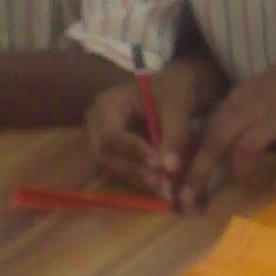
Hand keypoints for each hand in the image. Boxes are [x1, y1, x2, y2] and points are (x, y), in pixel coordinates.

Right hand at [85, 70, 199, 201]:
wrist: (174, 87)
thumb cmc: (174, 89)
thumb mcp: (177, 107)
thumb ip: (173, 136)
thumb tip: (168, 169)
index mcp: (108, 104)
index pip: (111, 135)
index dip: (133, 152)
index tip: (158, 165)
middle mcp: (97, 123)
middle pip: (105, 154)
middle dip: (133, 171)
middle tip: (161, 185)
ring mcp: (101, 138)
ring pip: (110, 166)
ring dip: (136, 179)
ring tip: (163, 189)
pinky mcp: (113, 151)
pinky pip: (119, 169)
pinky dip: (138, 178)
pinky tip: (158, 186)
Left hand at [180, 44, 275, 201]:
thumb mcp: (253, 93)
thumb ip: (234, 115)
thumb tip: (214, 144)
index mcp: (236, 102)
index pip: (204, 133)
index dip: (188, 161)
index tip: (176, 186)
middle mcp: (250, 110)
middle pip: (216, 142)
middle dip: (199, 173)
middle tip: (188, 201)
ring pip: (246, 148)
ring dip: (240, 171)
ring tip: (241, 184)